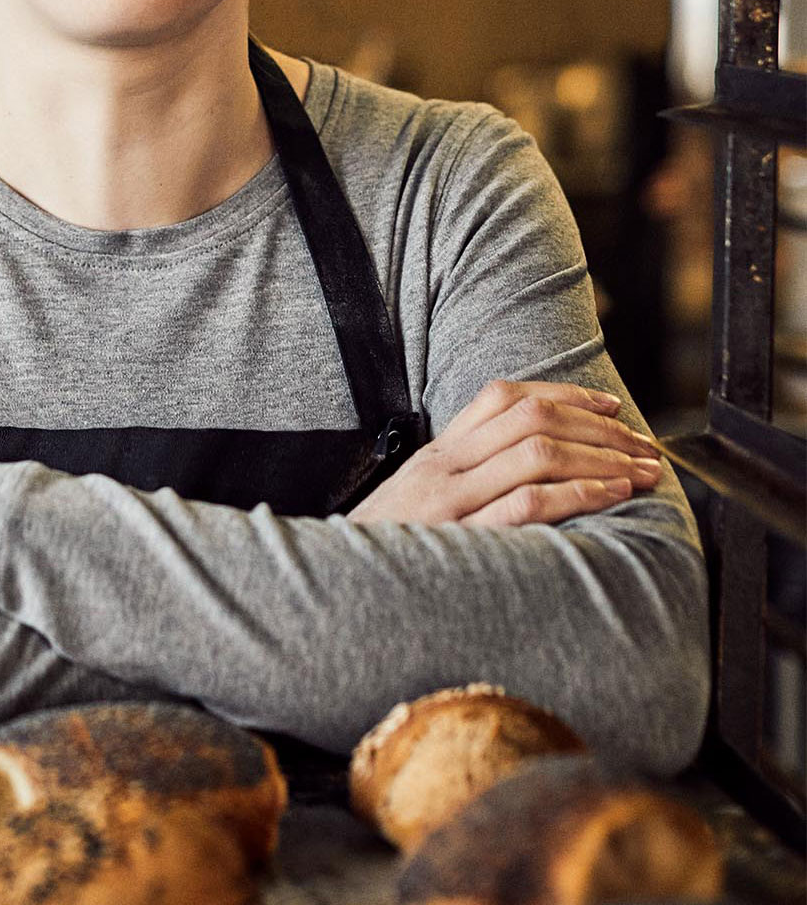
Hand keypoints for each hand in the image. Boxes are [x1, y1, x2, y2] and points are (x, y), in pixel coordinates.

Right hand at [349, 379, 663, 526]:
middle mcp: (444, 465)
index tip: (609, 405)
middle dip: (599, 426)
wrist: (338, 589)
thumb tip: (532, 469)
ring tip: (641, 471)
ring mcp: (450, 499)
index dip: (564, 393)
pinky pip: (527, 503)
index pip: (504, 395)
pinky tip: (611, 496)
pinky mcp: (461, 538)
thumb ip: (467, 478)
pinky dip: (578, 493)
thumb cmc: (390, 551)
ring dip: (602, 457)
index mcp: (438, 452)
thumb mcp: (421, 500)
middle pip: (531, 417)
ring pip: (537, 452)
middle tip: (644, 444)